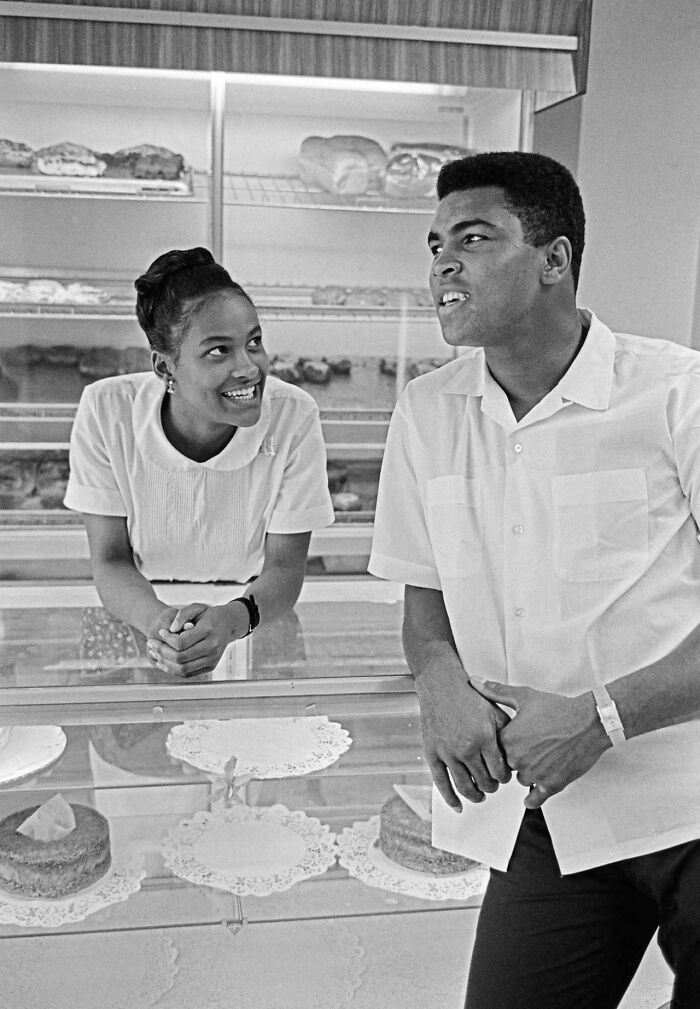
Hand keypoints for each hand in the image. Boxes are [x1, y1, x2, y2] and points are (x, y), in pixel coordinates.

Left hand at [146, 602, 248, 676]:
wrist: (228, 624)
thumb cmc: (208, 615)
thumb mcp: (196, 607)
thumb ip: (182, 615)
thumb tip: (170, 630)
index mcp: (209, 630)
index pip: (181, 642)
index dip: (166, 639)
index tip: (160, 631)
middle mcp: (212, 647)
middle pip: (180, 657)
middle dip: (161, 651)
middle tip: (151, 643)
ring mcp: (212, 659)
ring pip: (183, 669)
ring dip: (165, 663)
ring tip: (155, 653)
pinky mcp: (210, 666)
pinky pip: (187, 673)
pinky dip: (172, 669)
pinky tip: (164, 661)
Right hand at [415, 668, 512, 811]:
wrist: (441, 684)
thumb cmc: (468, 696)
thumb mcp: (495, 710)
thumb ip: (506, 734)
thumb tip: (516, 756)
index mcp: (484, 737)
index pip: (500, 771)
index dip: (505, 777)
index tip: (504, 776)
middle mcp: (466, 748)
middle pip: (484, 781)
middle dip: (492, 786)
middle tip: (494, 784)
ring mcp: (447, 752)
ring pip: (464, 786)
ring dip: (475, 795)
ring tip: (480, 795)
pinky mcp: (431, 753)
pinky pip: (441, 782)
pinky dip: (449, 798)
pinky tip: (458, 806)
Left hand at [469, 678, 610, 807]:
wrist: (589, 722)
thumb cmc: (559, 709)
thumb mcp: (525, 697)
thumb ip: (496, 692)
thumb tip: (475, 682)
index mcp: (508, 739)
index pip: (493, 748)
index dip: (500, 744)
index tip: (508, 740)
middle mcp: (518, 759)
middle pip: (506, 764)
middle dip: (513, 758)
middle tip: (526, 748)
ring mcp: (534, 773)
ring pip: (520, 779)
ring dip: (526, 773)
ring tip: (537, 760)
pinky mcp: (551, 784)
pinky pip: (535, 798)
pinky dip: (532, 798)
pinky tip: (530, 797)